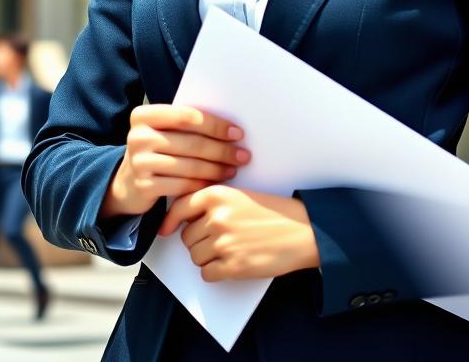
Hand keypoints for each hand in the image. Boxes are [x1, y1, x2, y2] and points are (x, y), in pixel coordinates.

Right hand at [100, 105, 249, 220]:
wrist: (128, 183)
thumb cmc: (156, 150)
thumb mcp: (163, 131)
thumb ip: (186, 124)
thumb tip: (230, 127)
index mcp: (144, 115)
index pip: (187, 116)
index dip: (215, 125)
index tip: (237, 133)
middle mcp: (138, 136)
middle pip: (192, 142)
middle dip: (222, 150)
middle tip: (243, 156)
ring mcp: (139, 162)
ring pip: (190, 165)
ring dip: (216, 169)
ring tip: (233, 170)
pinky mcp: (144, 186)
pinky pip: (182, 185)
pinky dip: (202, 184)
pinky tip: (215, 183)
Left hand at [157, 186, 319, 281]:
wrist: (302, 231)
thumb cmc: (273, 212)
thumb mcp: (240, 195)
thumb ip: (213, 203)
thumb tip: (184, 219)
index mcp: (217, 195)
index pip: (180, 207)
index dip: (170, 220)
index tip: (166, 229)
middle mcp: (217, 217)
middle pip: (187, 237)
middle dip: (198, 240)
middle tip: (219, 239)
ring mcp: (223, 243)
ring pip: (195, 256)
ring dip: (207, 257)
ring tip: (229, 250)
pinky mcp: (232, 266)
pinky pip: (207, 273)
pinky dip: (216, 272)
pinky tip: (232, 263)